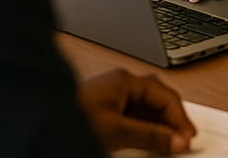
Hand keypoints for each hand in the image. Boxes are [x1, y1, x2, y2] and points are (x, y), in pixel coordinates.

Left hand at [78, 69, 195, 153]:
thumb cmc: (72, 116)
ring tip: (165, 146)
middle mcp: (120, 84)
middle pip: (156, 99)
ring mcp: (112, 97)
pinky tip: (145, 144)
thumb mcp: (116, 131)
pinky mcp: (104, 110)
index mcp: (125, 80)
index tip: (187, 138)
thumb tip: (175, 139)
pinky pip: (132, 117)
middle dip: (170, 120)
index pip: (164, 94)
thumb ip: (148, 136)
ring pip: (145, 109)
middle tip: (181, 142)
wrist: (40, 119)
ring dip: (157, 127)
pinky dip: (143, 130)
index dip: (179, 117)